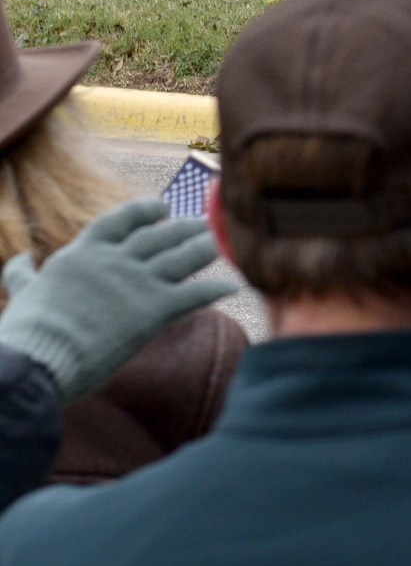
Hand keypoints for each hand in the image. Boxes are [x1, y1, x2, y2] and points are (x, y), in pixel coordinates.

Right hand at [0, 198, 237, 402]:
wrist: (38, 358)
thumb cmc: (26, 331)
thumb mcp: (21, 293)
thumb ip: (23, 275)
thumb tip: (18, 260)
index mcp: (83, 253)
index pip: (121, 220)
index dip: (145, 210)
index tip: (162, 207)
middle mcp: (115, 261)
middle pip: (161, 236)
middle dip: (185, 229)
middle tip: (202, 227)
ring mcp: (137, 283)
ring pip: (184, 257)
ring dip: (205, 250)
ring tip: (218, 246)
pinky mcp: (155, 310)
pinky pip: (197, 293)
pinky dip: (218, 287)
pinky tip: (234, 284)